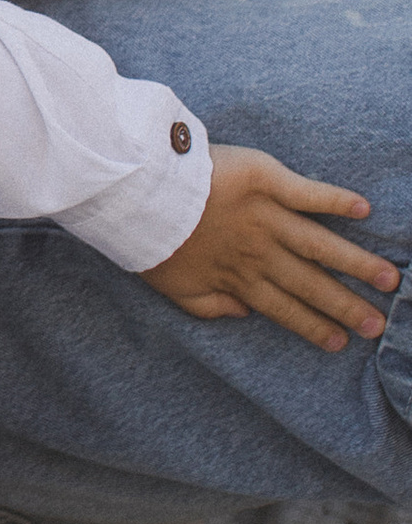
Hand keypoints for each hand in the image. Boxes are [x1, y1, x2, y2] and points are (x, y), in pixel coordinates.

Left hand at [142, 146, 397, 351]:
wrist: (136, 191)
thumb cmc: (150, 237)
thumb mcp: (171, 285)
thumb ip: (208, 306)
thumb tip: (242, 314)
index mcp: (236, 277)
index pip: (282, 307)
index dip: (311, 326)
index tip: (340, 342)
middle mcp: (258, 252)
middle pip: (309, 283)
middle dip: (345, 306)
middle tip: (378, 324)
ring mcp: (263, 217)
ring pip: (319, 244)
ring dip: (355, 263)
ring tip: (387, 279)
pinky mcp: (263, 181)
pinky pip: (305, 192)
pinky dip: (334, 199)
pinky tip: (363, 208)